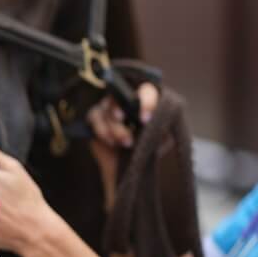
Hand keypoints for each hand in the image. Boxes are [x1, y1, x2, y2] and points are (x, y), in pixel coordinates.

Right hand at [86, 83, 157, 209]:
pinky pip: (95, 117)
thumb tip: (155, 121)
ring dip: (115, 128)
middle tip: (123, 121)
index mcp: (146, 100)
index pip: (146, 91)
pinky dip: (102, 131)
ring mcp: (109, 107)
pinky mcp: (96, 117)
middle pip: (119, 95)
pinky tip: (112, 142)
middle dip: (120, 108)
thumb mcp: (162, 138)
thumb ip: (162, 127)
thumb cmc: (149, 147)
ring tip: (126, 143)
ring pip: (107, 109)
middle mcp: (126, 100)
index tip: (145, 119)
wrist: (131, 165)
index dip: (146, 102)